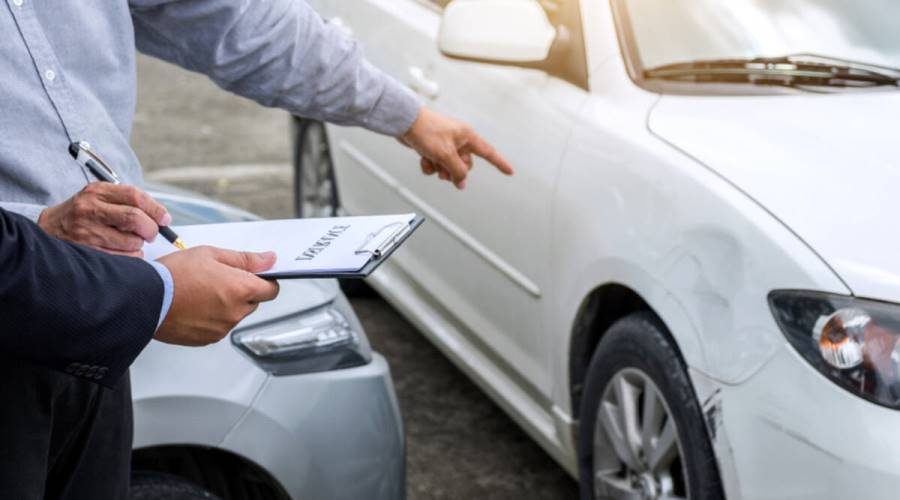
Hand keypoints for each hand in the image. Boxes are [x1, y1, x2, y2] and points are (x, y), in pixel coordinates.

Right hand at [38, 183, 170, 256]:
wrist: (49, 228)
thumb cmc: (85, 213)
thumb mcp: (101, 197)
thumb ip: (128, 202)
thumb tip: (162, 217)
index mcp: (97, 192)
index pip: (135, 196)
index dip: (156, 209)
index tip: (165, 219)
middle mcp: (90, 209)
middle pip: (135, 218)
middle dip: (151, 229)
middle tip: (151, 233)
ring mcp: (87, 232)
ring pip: (131, 242)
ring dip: (139, 244)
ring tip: (131, 241)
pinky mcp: (87, 251)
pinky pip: (123, 258)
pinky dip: (131, 256)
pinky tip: (123, 251)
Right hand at [154, 247, 279, 345]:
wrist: (144, 299)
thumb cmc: (174, 275)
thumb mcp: (211, 254)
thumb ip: (245, 259)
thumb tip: (269, 260)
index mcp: (241, 289)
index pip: (271, 290)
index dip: (265, 281)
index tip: (255, 275)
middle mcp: (235, 312)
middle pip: (253, 302)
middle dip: (242, 291)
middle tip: (218, 279)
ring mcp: (222, 328)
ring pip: (235, 315)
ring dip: (226, 305)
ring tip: (201, 292)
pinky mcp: (207, 339)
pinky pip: (219, 327)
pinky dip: (212, 318)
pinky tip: (194, 306)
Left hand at [400, 108, 513, 189]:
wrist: (404, 121)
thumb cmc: (426, 131)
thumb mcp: (445, 154)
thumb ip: (456, 171)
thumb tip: (461, 183)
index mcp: (467, 136)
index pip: (488, 152)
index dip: (500, 163)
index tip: (510, 172)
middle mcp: (458, 140)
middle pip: (465, 164)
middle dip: (454, 171)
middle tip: (444, 171)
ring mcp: (445, 143)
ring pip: (449, 166)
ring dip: (440, 169)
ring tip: (431, 163)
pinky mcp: (433, 147)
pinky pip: (437, 163)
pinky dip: (430, 164)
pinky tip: (423, 159)